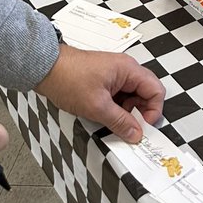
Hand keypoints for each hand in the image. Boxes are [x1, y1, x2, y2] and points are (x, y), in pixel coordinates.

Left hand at [34, 46, 164, 142]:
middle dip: (140, 113)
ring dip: (127, 112)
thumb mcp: (97, 106)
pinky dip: (117, 108)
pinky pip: (120, 95)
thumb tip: (136, 133)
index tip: (142, 127)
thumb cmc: (70, 80)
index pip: (156, 90)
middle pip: (146, 93)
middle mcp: (126, 69)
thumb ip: (120, 122)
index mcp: (129, 70)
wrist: (46, 68)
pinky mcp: (105, 79)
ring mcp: (115, 74)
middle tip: (128, 128)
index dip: (153, 111)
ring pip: (132, 96)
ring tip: (113, 122)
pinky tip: (105, 116)